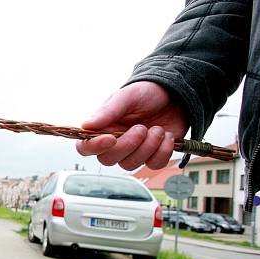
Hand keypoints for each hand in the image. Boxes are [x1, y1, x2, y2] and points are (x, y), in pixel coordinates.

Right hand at [75, 81, 189, 170]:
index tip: (111, 139)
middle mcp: (115, 144)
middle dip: (128, 145)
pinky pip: (153, 165)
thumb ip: (108, 111)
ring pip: (130, 165)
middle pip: (108, 160)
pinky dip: (163, 152)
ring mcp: (133, 152)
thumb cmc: (146, 94)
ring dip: (148, 147)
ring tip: (158, 129)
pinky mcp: (152, 156)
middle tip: (142, 128)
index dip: (94, 147)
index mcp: (103, 129)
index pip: (86, 147)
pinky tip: (167, 136)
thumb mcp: (127, 96)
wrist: (173, 95)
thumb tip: (86, 125)